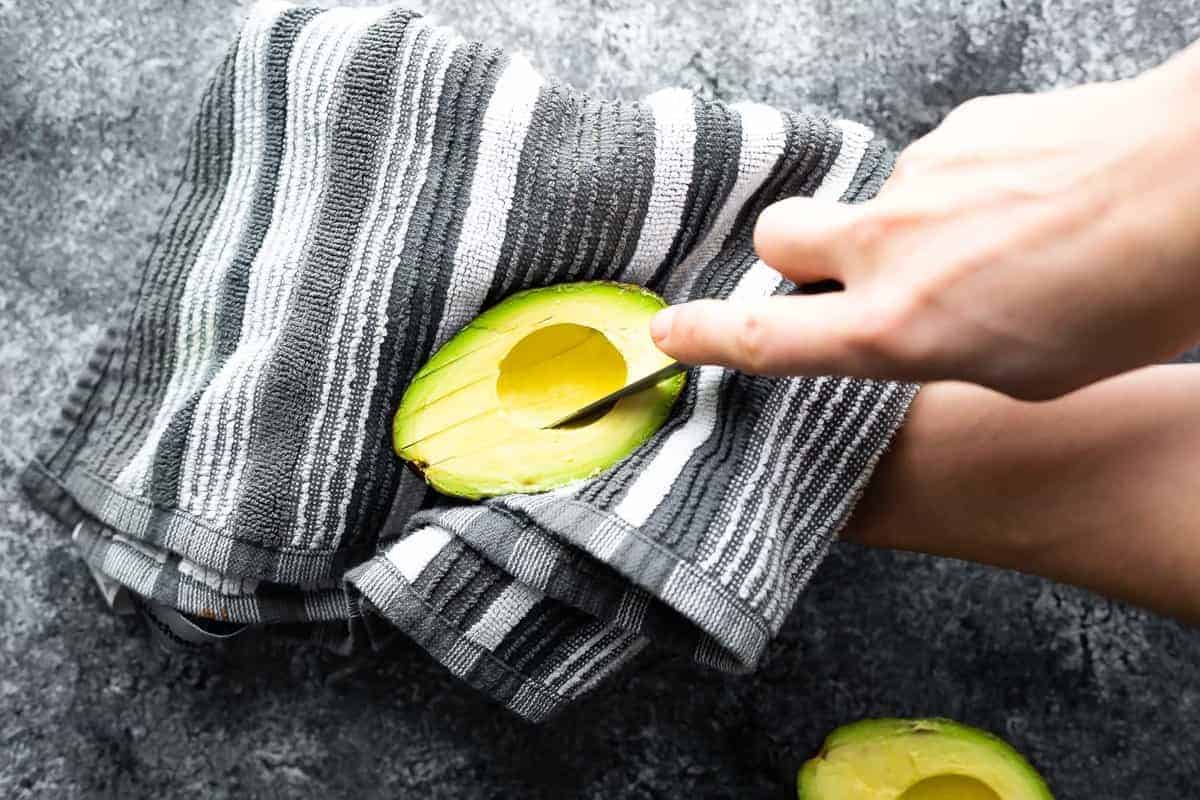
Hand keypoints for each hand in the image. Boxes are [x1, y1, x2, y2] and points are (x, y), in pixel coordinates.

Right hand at [651, 43, 1199, 399]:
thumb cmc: (1132, 298)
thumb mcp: (1023, 373)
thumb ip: (937, 351)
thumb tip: (910, 324)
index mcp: (897, 327)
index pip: (764, 337)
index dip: (705, 337)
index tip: (668, 332)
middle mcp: (888, 245)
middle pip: (776, 235)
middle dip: (788, 257)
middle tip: (839, 276)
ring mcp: (919, 176)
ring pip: (871, 203)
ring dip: (905, 227)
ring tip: (997, 246)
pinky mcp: (961, 129)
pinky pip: (933, 167)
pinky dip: (962, 191)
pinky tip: (1027, 204)